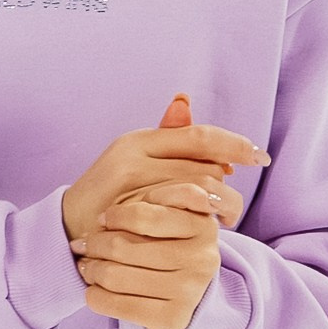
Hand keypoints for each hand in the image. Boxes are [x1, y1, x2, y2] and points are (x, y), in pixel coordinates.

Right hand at [60, 92, 264, 244]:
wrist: (67, 227)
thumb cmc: (109, 193)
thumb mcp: (133, 158)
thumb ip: (163, 136)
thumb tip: (185, 101)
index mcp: (138, 141)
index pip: (199, 136)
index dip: (235, 144)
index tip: (260, 156)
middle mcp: (134, 157)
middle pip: (202, 166)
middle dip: (227, 184)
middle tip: (233, 203)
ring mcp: (130, 186)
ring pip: (196, 191)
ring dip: (218, 204)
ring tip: (224, 217)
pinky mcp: (129, 214)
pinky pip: (179, 215)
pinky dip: (198, 219)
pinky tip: (204, 224)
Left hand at [73, 179, 226, 328]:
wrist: (182, 292)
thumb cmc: (166, 240)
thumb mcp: (172, 209)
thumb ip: (167, 187)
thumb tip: (166, 158)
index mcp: (203, 224)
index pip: (145, 214)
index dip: (116, 215)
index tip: (103, 217)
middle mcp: (203, 258)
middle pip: (124, 246)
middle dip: (95, 244)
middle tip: (81, 244)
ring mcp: (190, 290)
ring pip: (115, 276)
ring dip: (91, 269)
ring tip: (86, 264)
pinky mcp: (173, 317)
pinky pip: (118, 305)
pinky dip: (95, 296)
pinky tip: (92, 289)